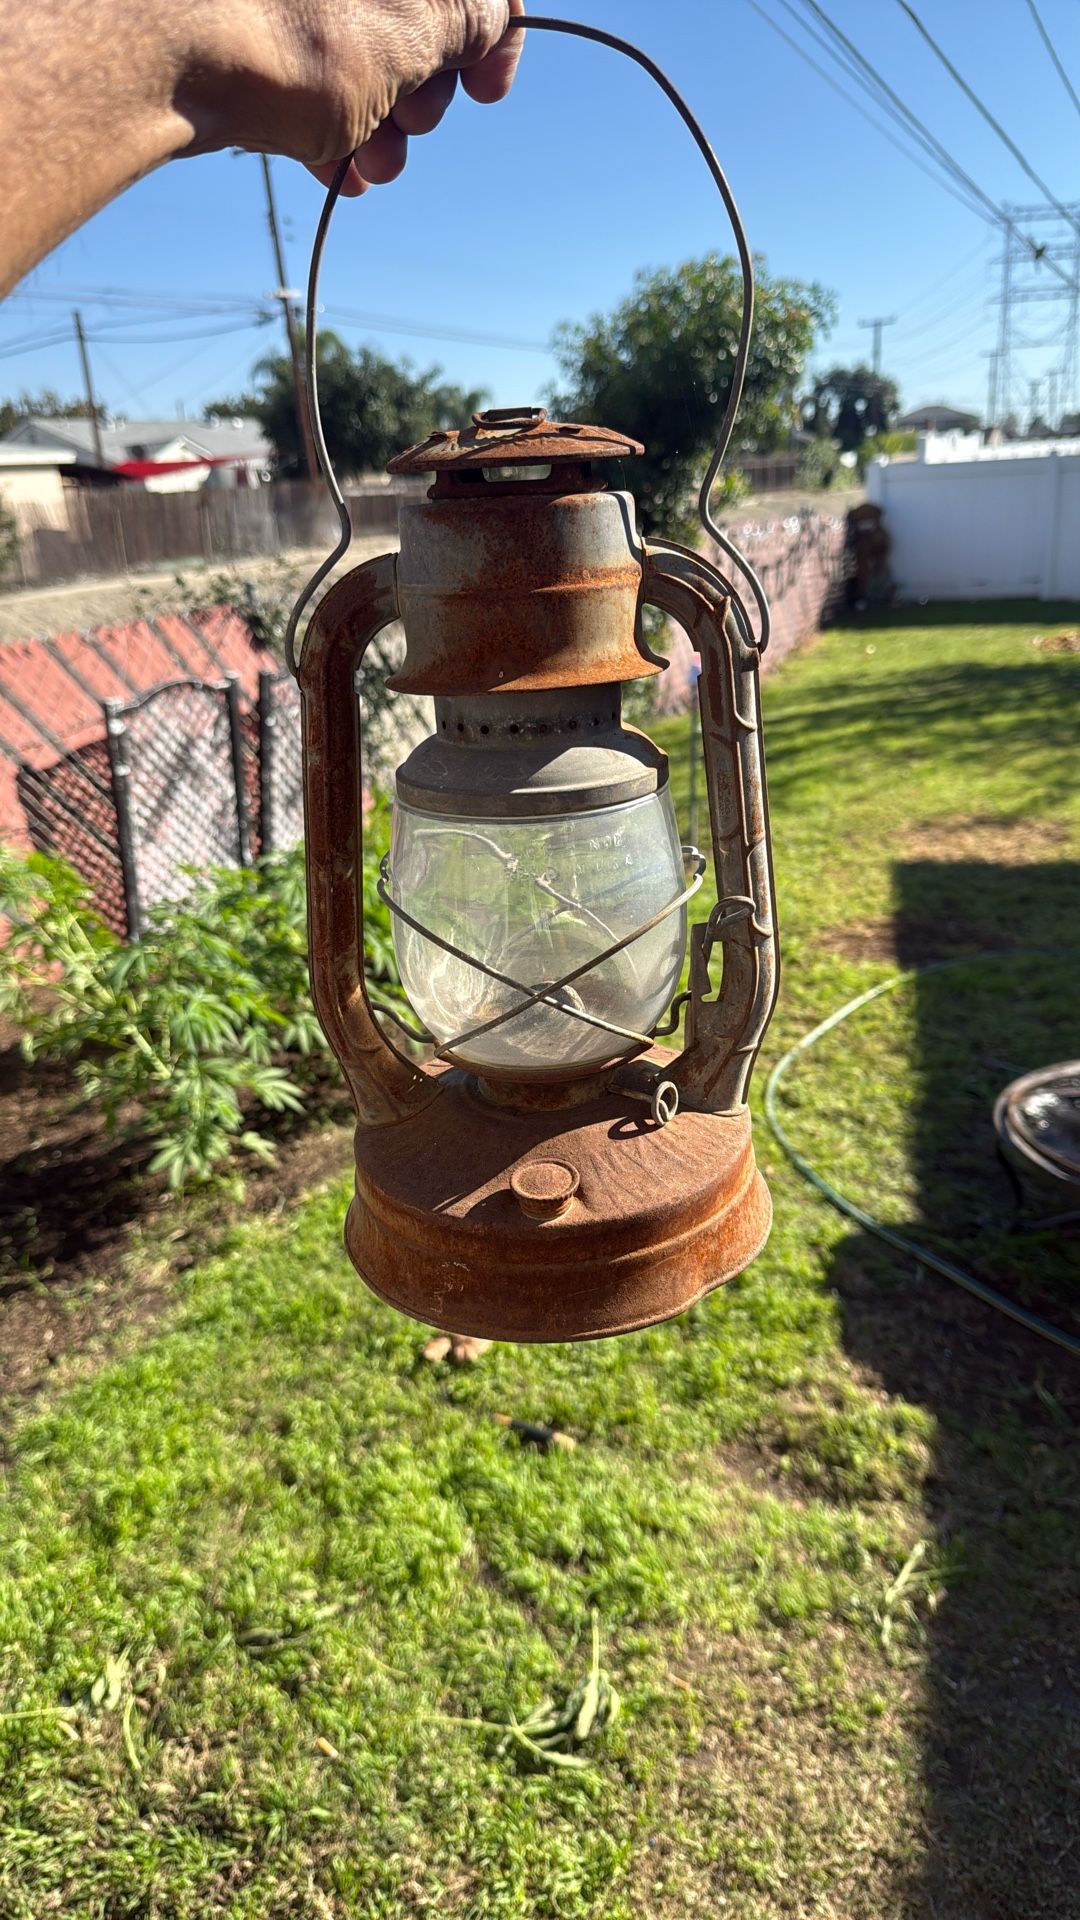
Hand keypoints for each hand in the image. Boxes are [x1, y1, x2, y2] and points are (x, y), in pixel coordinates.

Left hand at [184, 0, 525, 192]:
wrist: (164, 52)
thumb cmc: (296, 37)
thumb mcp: (412, 30)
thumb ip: (466, 17)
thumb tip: (487, 19)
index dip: (495, 37)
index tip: (487, 94)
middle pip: (412, 14)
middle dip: (423, 89)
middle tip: (412, 132)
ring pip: (358, 47)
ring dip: (381, 118)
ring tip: (372, 169)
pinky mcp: (246, 21)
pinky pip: (308, 65)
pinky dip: (330, 115)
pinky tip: (334, 171)